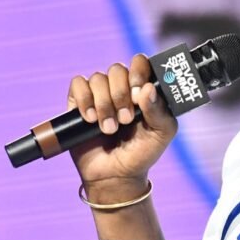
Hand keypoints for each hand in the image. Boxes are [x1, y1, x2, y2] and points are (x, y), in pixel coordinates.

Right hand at [67, 54, 177, 186]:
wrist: (116, 176)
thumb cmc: (142, 153)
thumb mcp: (161, 133)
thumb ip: (159, 110)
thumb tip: (148, 88)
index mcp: (143, 89)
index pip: (140, 62)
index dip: (138, 71)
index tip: (139, 92)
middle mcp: (122, 87)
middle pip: (117, 69)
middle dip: (121, 94)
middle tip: (126, 119)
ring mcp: (100, 94)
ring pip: (97, 79)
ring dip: (104, 105)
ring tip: (109, 129)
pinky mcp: (79, 103)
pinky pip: (78, 85)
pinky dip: (84, 100)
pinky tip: (90, 120)